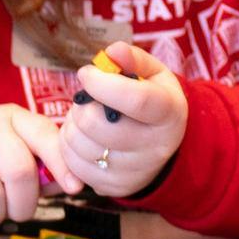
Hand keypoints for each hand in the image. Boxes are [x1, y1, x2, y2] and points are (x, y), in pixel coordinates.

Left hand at [62, 41, 187, 198]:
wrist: (165, 146)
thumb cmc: (154, 101)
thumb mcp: (153, 75)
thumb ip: (133, 59)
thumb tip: (113, 51)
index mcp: (169, 113)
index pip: (135, 100)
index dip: (102, 84)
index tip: (86, 73)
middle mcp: (156, 147)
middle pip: (97, 124)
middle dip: (82, 105)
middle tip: (87, 99)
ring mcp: (135, 172)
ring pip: (80, 145)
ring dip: (72, 125)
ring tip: (85, 117)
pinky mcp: (115, 187)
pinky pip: (74, 165)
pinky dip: (69, 147)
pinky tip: (82, 137)